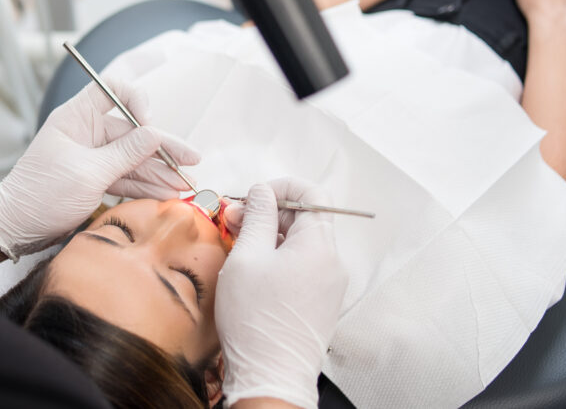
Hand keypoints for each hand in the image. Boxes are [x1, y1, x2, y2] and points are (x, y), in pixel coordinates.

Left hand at [0, 79, 198, 259]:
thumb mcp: (88, 173)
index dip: (136, 101)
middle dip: (163, 147)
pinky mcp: (95, 177)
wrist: (16, 228)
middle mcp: (86, 132)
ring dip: (160, 171)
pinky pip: (127, 176)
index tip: (149, 124)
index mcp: (76, 117)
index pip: (112, 89)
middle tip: (192, 161)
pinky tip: (168, 192)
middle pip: (133, 131)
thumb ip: (126, 153)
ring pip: (133, 157)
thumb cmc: (41, 196)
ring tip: (187, 184)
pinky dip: (146, 185)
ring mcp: (92, 155)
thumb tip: (154, 133)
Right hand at [216, 181, 347, 408]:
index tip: (252, 197)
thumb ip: (256, 216)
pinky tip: (252, 268)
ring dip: (269, 235)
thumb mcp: (247, 256)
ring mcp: (329, 283)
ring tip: (238, 244)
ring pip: (300, 242)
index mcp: (319, 245)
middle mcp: (332, 261)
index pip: (312, 194)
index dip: (280, 188)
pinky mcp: (320, 300)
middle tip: (233, 220)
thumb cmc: (257, 320)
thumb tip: (262, 192)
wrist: (272, 376)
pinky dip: (278, 257)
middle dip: (268, 212)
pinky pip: (301, 264)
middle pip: (304, 218)